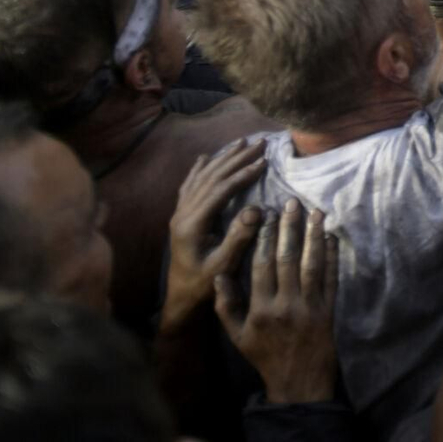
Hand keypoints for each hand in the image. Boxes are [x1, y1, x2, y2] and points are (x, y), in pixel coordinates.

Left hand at [160, 139, 266, 331]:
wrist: (179, 299)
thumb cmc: (204, 285)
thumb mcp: (223, 265)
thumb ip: (238, 238)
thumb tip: (256, 209)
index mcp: (191, 224)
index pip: (220, 190)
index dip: (242, 174)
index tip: (264, 162)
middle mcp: (182, 214)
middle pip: (210, 177)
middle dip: (235, 158)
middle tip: (258, 143)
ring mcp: (179, 213)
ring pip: (201, 177)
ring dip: (222, 158)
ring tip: (240, 142)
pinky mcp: (180, 216)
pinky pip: (189, 185)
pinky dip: (199, 169)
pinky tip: (205, 158)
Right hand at [214, 200, 339, 405]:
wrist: (298, 380)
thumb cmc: (264, 355)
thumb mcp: (237, 336)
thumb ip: (226, 306)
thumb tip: (219, 275)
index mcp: (261, 309)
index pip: (262, 265)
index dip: (266, 238)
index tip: (268, 214)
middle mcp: (286, 305)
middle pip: (288, 259)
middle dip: (290, 228)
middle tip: (292, 202)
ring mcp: (310, 307)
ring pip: (312, 265)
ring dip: (314, 236)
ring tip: (316, 211)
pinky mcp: (329, 310)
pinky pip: (331, 279)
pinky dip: (332, 256)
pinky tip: (331, 237)